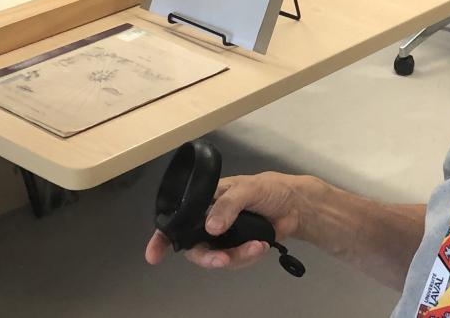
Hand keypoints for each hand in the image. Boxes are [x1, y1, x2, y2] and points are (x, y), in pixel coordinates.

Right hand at [144, 172, 316, 268]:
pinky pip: (234, 261)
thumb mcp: (248, 189)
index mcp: (205, 201)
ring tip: (257, 247)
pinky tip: (261, 247)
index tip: (154, 255)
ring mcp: (224, 237)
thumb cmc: (269, 189)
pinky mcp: (239, 248)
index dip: (163, 237)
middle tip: (222, 260)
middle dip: (208, 257)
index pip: (178, 218)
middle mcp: (210, 221)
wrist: (296, 206)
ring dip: (235, 257)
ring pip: (216, 257)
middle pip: (195, 247)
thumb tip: (211, 227)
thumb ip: (228, 205)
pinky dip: (248, 257)